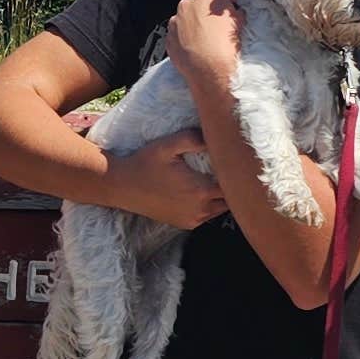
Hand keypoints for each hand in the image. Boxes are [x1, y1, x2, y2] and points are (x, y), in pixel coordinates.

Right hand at [108, 137, 228, 230]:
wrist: (121, 186)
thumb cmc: (145, 163)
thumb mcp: (167, 145)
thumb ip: (192, 138)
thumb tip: (214, 135)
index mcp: (201, 190)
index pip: (234, 186)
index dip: (238, 174)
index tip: (235, 161)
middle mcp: (200, 209)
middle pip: (231, 201)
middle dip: (233, 187)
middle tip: (230, 170)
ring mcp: (192, 219)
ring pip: (220, 211)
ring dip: (222, 198)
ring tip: (218, 180)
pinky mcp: (184, 223)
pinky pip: (207, 217)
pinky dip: (210, 206)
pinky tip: (203, 192)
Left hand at [164, 0, 246, 88]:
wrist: (211, 72)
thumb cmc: (226, 46)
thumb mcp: (241, 21)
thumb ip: (235, 11)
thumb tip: (235, 13)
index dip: (227, 6)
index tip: (231, 15)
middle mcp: (187, 4)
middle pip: (200, 7)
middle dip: (208, 17)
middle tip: (220, 30)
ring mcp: (175, 23)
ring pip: (188, 22)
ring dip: (196, 29)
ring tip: (209, 43)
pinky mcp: (169, 40)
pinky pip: (179, 37)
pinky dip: (187, 42)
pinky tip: (198, 51)